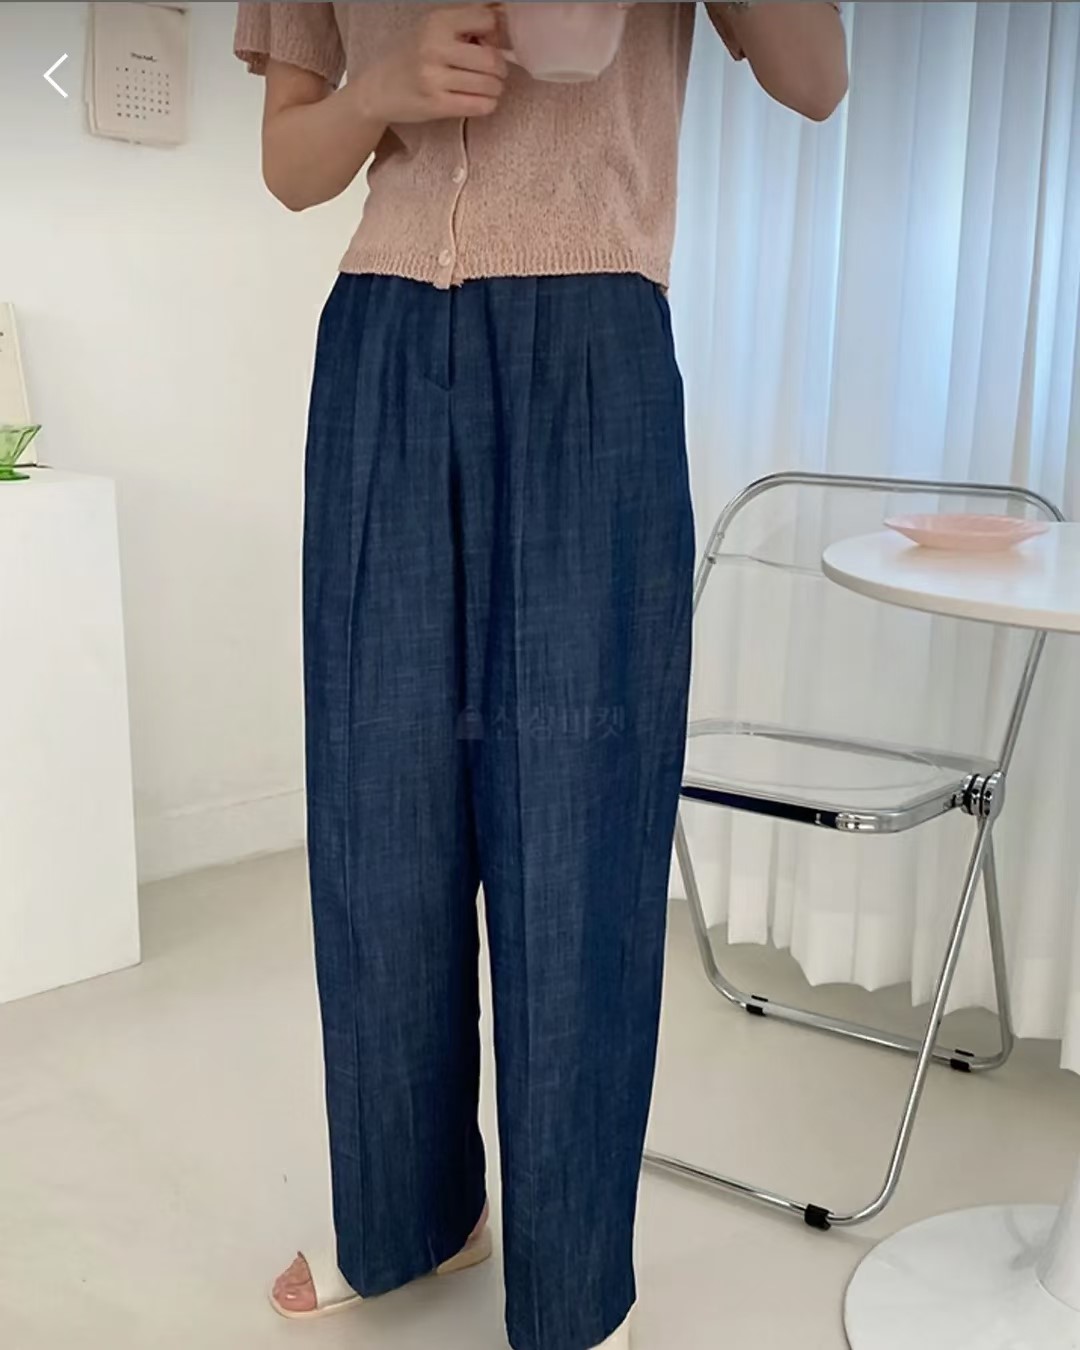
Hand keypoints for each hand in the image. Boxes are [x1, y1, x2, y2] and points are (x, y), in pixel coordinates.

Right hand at [354, 4, 508, 123]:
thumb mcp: (433, 29)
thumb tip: (503, 23)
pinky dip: (488, 105)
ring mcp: (434, 78)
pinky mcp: (436, 105)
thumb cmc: (413, 57)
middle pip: (492, 59)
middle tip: (494, 74)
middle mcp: (435, 47)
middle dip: (500, 69)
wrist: (379, 88)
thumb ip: (464, 24)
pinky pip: (479, 106)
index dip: (495, 35)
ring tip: (487, 88)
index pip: (488, 21)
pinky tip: (481, 101)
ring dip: (495, 89)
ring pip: (489, 85)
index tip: (488, 45)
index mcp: (437, 22)